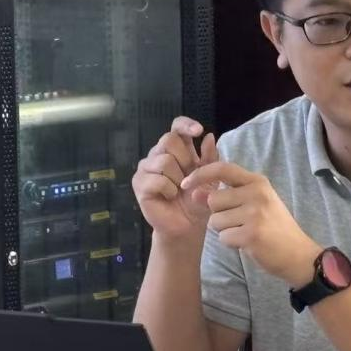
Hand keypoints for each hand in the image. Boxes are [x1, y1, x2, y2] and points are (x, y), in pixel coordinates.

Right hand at [132, 117, 218, 248]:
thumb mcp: (210, 178)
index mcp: (176, 149)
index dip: (185, 125)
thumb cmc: (198, 200)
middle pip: (168, 139)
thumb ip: (210, 158)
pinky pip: (157, 179)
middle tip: (189, 177)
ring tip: (180, 190)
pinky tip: (170, 197)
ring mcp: (146, 168)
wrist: (188, 226)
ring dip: (178, 178)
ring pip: (164, 160)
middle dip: (185, 159)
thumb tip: (208, 136)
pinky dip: (169, 190)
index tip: (197, 131)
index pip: (176, 126)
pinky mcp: (139, 184)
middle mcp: (158, 154)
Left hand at [181, 162, 320, 285]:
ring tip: (245, 232)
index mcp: (257, 181)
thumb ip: (226, 195)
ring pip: (214, 221)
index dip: (200, 174)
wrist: (298, 254)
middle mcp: (256, 193)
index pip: (222, 168)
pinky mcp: (251, 234)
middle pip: (213, 200)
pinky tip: (248, 243)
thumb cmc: (274, 227)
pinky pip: (223, 237)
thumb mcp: (255, 203)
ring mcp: (255, 213)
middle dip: (218, 214)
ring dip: (224, 230)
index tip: (185, 184)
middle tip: (239, 222)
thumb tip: (194, 192)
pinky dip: (231, 243)